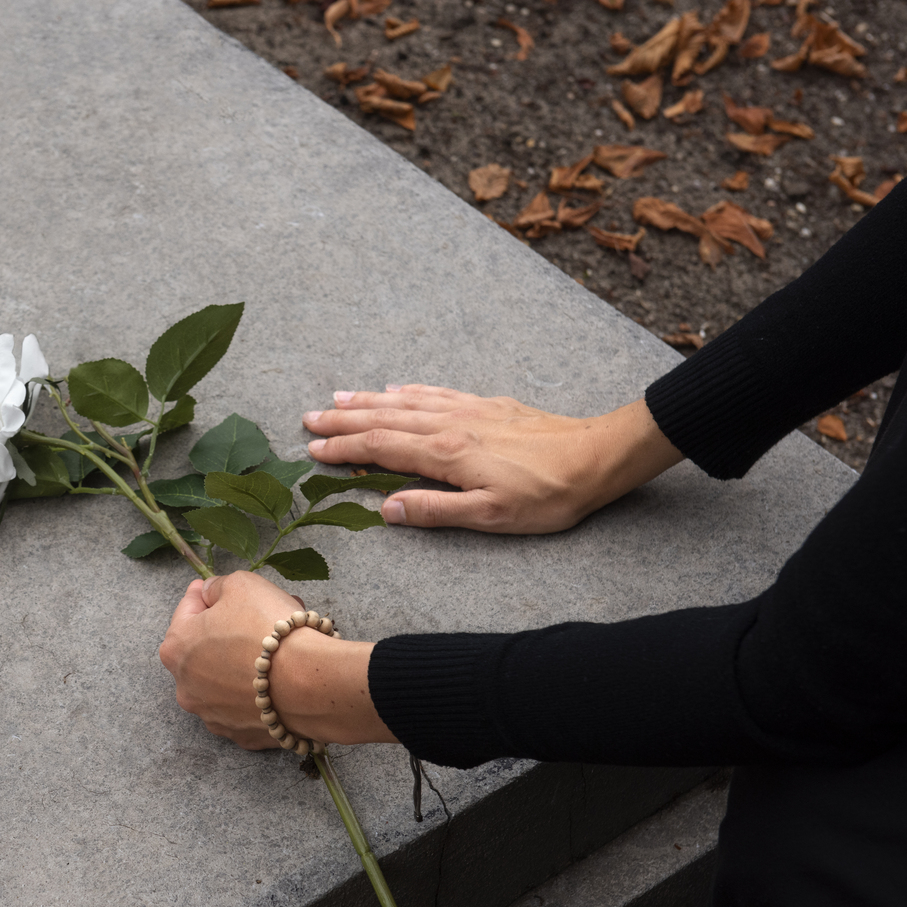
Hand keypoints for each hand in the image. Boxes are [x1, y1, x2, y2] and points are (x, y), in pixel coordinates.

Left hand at [158, 571, 392, 748]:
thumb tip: (211, 593)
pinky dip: (258, 692)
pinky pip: (247, 706)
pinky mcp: (241, 735)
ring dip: (242, 662)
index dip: (208, 595)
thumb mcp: (240, 584)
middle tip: (259, 616)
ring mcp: (213, 716)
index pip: (187, 610)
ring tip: (276, 647)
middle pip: (206, 649)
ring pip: (226, 680)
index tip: (221, 590)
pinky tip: (279, 679)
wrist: (310, 682)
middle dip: (230, 630)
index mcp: (176, 648)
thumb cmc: (269, 628)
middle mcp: (186, 687)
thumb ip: (217, 587)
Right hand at [302, 387, 683, 533]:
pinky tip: (395, 389)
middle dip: (343, 420)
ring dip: (367, 401)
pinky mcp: (487, 405)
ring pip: (405, 401)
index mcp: (446, 454)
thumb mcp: (492, 517)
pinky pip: (436, 392)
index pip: (381, 448)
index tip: (312, 450)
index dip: (343, 449)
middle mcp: (450, 425)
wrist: (597, 457)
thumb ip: (436, 511)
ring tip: (337, 399)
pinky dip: (408, 390)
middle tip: (308, 420)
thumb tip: (386, 509)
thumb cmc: (548, 495)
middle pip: (385, 418)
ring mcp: (468, 410)